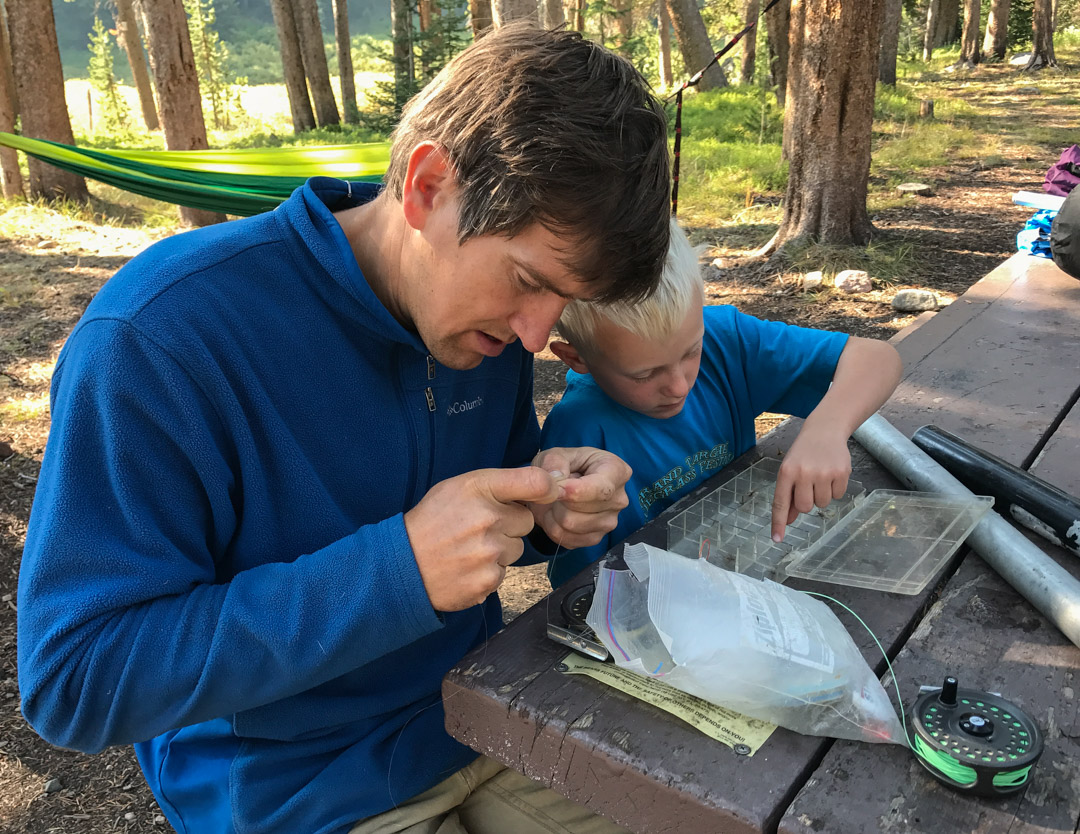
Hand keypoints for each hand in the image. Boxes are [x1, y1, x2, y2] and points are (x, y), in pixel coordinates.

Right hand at [405, 467, 561, 610]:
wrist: (402, 563)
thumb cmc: (433, 520)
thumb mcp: (460, 486)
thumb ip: (502, 482)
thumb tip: (551, 484)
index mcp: (479, 488)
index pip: (534, 482)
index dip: (547, 488)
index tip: (547, 493)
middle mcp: (488, 519)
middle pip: (526, 523)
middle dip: (509, 526)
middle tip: (479, 528)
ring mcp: (489, 553)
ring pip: (515, 551)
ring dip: (499, 551)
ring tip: (468, 549)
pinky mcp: (487, 581)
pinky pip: (502, 574)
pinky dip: (487, 573)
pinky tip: (465, 566)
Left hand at [527, 447, 630, 547]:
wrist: (563, 484)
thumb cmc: (564, 465)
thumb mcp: (555, 454)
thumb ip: (554, 462)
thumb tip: (557, 479)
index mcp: (616, 471)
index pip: (600, 489)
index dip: (575, 492)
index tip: (556, 490)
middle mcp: (619, 499)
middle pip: (581, 509)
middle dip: (559, 499)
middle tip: (554, 489)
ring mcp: (610, 522)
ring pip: (571, 525)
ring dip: (553, 513)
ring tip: (556, 500)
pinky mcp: (597, 538)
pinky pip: (567, 539)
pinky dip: (554, 528)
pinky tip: (557, 513)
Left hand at [770, 424, 851, 541]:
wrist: (825, 430)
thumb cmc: (804, 454)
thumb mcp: (790, 470)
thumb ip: (788, 495)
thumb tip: (788, 521)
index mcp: (787, 472)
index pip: (781, 502)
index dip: (779, 522)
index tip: (777, 539)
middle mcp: (804, 473)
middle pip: (805, 507)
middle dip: (807, 502)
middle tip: (809, 485)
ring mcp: (824, 473)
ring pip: (822, 503)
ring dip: (822, 495)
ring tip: (820, 476)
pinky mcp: (842, 472)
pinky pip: (838, 495)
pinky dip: (835, 489)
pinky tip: (832, 473)